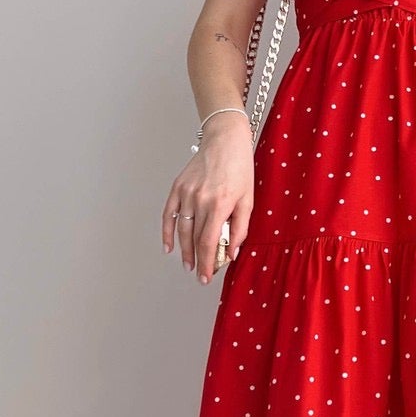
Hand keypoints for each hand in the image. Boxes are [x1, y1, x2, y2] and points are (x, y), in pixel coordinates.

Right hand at [162, 121, 253, 284]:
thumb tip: (232, 251)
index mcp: (220, 204)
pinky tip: (169, 246)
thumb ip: (240, 227)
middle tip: (200, 275)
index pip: (209, 242)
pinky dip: (167, 231)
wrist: (225, 139)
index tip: (207, 277)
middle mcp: (201, 200)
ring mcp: (187, 193)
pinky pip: (169, 214)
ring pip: (182, 230)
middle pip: (195, 239)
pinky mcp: (178, 187)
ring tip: (188, 264)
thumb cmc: (240, 167)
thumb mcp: (248, 199)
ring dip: (184, 250)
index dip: (207, 263)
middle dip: (198, 260)